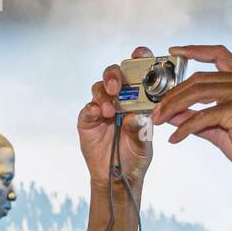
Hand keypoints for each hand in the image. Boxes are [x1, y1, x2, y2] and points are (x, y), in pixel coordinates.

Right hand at [77, 46, 155, 186]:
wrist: (117, 176)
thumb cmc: (136, 156)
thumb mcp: (144, 144)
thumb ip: (140, 129)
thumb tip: (133, 116)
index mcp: (138, 98)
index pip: (138, 72)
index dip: (139, 59)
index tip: (140, 54)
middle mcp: (119, 98)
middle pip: (114, 74)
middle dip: (114, 75)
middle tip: (117, 87)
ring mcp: (102, 107)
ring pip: (99, 88)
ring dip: (104, 94)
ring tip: (110, 110)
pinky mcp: (87, 119)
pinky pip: (87, 108)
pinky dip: (92, 108)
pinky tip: (99, 114)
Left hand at [151, 45, 231, 189]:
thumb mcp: (220, 127)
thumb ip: (197, 117)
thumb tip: (171, 114)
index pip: (219, 54)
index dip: (195, 50)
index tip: (176, 50)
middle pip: (200, 78)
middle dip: (173, 93)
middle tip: (157, 109)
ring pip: (198, 93)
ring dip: (173, 107)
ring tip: (160, 120)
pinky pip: (203, 116)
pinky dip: (185, 128)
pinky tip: (176, 138)